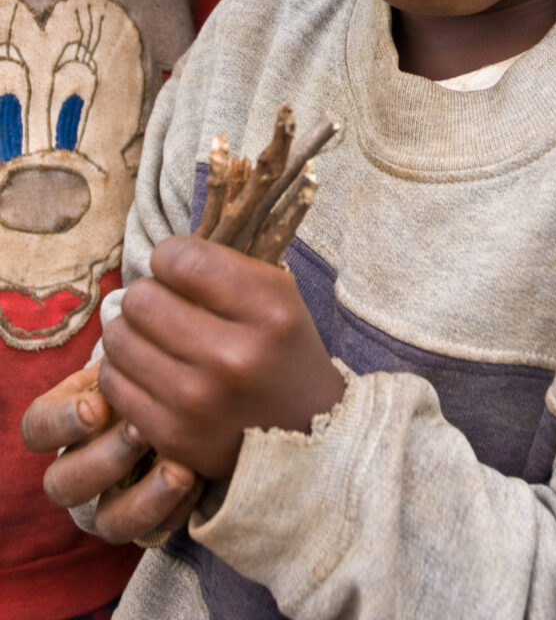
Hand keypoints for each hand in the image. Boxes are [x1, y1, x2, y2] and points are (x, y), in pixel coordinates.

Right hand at [21, 363, 202, 543]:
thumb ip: (130, 360)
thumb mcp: (142, 356)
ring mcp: (114, 498)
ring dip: (141, 498)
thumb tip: (129, 352)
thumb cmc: (164, 366)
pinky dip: (178, 508)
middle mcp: (83, 465)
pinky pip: (156, 532)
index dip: (60, 424)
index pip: (37, 428)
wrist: (205, 392)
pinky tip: (200, 477)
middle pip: (63, 484)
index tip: (96, 407)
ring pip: (106, 522)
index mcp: (70, 420)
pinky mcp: (152, 519)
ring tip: (178, 469)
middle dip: (103, 459)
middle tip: (140, 431)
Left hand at [99, 234, 344, 480]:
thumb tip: (156, 256)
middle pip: (141, 298)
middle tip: (164, 306)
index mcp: (267, 311)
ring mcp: (198, 401)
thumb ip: (221, 265)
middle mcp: (233, 356)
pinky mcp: (171, 435)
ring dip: (131, 331)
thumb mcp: (277, 293)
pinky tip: (148, 369)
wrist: (307, 434)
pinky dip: (124, 369)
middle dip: (148, 294)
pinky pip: (112, 381)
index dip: (169, 256)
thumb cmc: (284, 349)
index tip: (177, 269)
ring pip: (119, 338)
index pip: (182, 259)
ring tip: (154, 337)